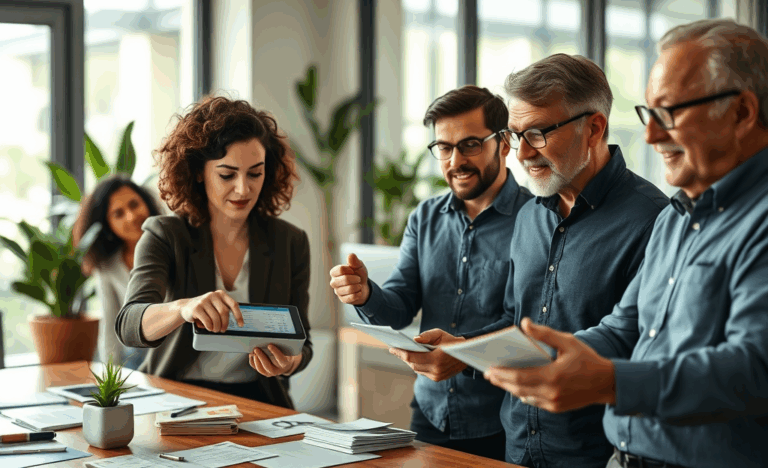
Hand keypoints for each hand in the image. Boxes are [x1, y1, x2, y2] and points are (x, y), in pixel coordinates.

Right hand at [177, 290, 242, 332]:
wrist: (186, 307)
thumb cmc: (205, 308)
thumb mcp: (215, 305)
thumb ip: (223, 309)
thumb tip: (234, 323)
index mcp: (220, 294)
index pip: (233, 304)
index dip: (238, 315)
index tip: (241, 324)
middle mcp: (213, 295)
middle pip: (224, 312)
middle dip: (225, 323)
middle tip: (223, 330)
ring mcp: (204, 301)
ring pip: (216, 318)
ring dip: (217, 327)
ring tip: (216, 330)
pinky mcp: (196, 308)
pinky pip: (207, 321)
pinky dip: (210, 327)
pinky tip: (209, 328)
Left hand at [249, 344, 302, 376]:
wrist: (285, 361)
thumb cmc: (286, 352)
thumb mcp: (286, 348)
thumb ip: (282, 345)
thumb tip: (270, 339)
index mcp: (285, 363)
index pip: (281, 359)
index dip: (275, 352)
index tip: (270, 345)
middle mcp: (277, 370)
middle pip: (268, 366)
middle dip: (261, 357)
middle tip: (256, 349)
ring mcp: (269, 372)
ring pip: (261, 369)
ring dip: (256, 360)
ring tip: (253, 351)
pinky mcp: (263, 372)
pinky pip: (256, 367)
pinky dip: (252, 361)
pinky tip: (251, 354)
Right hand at [329, 253, 369, 304]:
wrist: (363, 287)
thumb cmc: (358, 274)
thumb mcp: (358, 266)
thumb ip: (354, 261)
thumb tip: (350, 255)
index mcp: (335, 272)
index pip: (340, 269)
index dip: (350, 270)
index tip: (354, 270)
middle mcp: (333, 282)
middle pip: (345, 279)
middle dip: (356, 279)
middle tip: (358, 279)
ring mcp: (337, 292)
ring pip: (349, 289)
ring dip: (358, 286)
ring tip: (358, 285)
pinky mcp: (342, 299)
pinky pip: (351, 297)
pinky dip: (358, 294)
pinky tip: (358, 292)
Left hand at [389, 329, 466, 381]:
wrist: (466, 354)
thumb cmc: (451, 341)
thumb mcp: (440, 334)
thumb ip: (427, 335)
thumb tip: (414, 339)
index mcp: (436, 359)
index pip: (412, 357)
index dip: (400, 353)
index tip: (391, 348)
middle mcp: (436, 370)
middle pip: (413, 364)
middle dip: (403, 357)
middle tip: (394, 350)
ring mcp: (437, 376)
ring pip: (416, 369)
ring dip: (409, 362)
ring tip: (401, 353)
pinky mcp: (437, 378)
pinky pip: (422, 372)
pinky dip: (417, 365)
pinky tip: (412, 359)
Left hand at [484, 318, 615, 412]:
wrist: (607, 383)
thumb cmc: (587, 359)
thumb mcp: (567, 342)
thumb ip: (544, 334)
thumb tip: (524, 323)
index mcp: (553, 376)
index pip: (520, 377)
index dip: (502, 374)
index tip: (489, 368)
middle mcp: (551, 393)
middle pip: (518, 388)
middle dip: (501, 381)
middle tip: (488, 373)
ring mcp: (554, 403)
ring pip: (524, 396)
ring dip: (510, 388)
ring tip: (498, 378)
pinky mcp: (556, 408)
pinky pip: (534, 401)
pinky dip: (523, 394)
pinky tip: (516, 386)